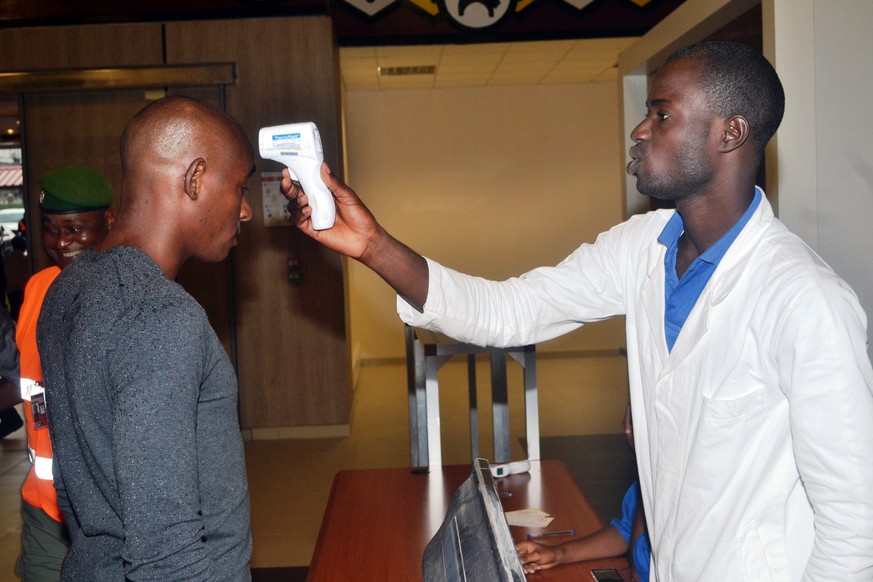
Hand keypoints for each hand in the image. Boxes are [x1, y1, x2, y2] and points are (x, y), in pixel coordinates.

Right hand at [282, 162, 428, 308]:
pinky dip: (299, 215)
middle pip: (294, 193)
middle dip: (287, 186)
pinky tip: (308, 211)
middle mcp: (315, 203)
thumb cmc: (359, 216)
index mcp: (322, 192)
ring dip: (295, 201)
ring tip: (304, 199)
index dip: (294, 175)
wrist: (365, 238)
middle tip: (286, 180)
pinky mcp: (311, 229)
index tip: (288, 170)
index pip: (304, 182)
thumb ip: (334, 183)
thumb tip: (323, 167)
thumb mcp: (347, 195)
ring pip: (293, 206)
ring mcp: (312, 216)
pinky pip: (297, 221)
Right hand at [516, 540, 559, 573]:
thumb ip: (527, 558)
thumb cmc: (548, 553)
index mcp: (525, 545)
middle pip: (517, 559)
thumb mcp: (536, 555)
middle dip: (522, 564)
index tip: (516, 562)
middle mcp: (524, 551)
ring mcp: (527, 557)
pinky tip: (536, 567)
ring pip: (522, 564)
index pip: (514, 550)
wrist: (554, 558)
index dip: (514, 556)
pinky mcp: (529, 562)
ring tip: (533, 568)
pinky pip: (526, 567)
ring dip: (527, 568)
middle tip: (526, 568)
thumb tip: (519, 560)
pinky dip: (531, 569)